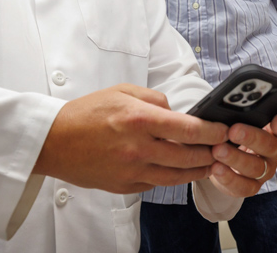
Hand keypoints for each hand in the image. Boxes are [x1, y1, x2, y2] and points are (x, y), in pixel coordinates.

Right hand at [32, 84, 228, 193]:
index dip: (212, 131)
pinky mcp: (125, 186)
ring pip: (176, 176)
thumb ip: (155, 100)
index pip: (188, 129)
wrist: (54, 141)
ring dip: (197, 170)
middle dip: (211, 153)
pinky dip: (172, 177)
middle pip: (188, 157)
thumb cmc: (87, 112)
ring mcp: (131, 170)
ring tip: (209, 164)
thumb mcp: (123, 91)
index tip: (222, 130)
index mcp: (139, 119)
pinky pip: (157, 183)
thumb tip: (176, 113)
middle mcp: (138, 148)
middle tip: (222, 148)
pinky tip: (180, 171)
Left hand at [207, 112, 276, 197]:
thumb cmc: (235, 136)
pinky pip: (243, 186)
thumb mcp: (239, 123)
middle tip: (233, 131)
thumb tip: (230, 107)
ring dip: (235, 158)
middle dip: (250, 138)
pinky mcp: (252, 187)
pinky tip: (216, 168)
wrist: (227, 160)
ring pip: (255, 167)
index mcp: (274, 132)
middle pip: (268, 146)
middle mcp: (273, 152)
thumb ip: (241, 115)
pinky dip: (229, 178)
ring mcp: (265, 171)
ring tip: (217, 150)